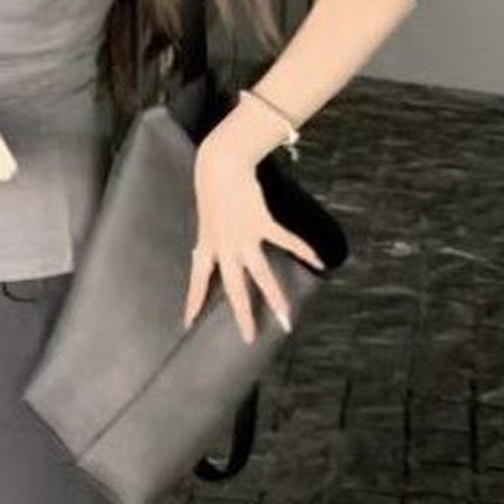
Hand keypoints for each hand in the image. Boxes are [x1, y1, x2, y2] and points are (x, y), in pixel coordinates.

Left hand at [182, 147, 324, 344]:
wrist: (221, 166)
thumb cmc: (212, 188)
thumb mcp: (205, 219)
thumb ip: (210, 238)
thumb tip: (208, 253)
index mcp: (207, 245)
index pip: (197, 280)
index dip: (192, 302)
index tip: (186, 325)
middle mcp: (225, 246)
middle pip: (234, 287)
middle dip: (242, 313)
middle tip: (249, 337)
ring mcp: (244, 236)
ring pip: (261, 273)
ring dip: (274, 296)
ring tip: (286, 317)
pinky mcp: (261, 223)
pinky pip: (284, 240)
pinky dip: (302, 250)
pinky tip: (317, 261)